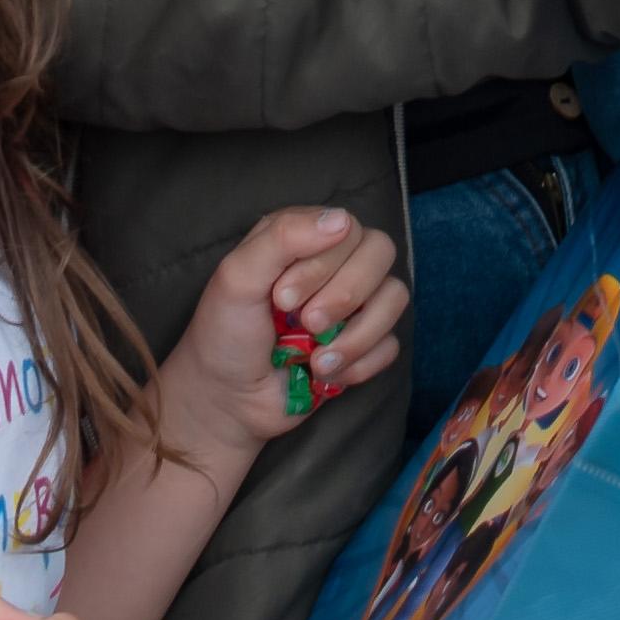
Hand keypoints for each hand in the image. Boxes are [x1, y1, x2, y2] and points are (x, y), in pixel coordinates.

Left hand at [154, 208, 402, 481]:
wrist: (228, 400)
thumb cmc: (225, 333)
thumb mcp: (237, 278)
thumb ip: (282, 239)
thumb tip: (341, 219)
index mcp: (304, 238)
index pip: (347, 228)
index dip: (323, 266)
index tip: (282, 300)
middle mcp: (336, 264)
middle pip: (381, 252)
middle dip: (346, 295)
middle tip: (307, 324)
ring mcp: (353, 306)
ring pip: (394, 298)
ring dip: (357, 336)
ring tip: (317, 362)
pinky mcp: (364, 345)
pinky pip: (390, 345)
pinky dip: (360, 365)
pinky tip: (326, 375)